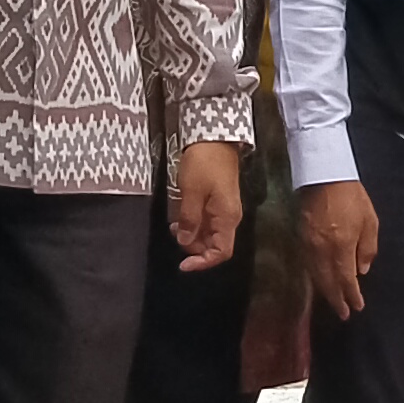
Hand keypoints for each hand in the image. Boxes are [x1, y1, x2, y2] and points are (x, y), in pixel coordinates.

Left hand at [170, 139, 244, 269]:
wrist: (214, 138)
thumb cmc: (204, 164)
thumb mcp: (191, 192)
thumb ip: (189, 219)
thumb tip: (185, 242)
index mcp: (227, 218)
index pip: (221, 252)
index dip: (203, 262)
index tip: (183, 265)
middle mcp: (229, 218)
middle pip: (215, 245)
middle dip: (194, 247)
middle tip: (175, 235)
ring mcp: (224, 209)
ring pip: (209, 234)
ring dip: (192, 235)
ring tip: (174, 225)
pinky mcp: (218, 201)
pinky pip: (207, 222)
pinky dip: (194, 224)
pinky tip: (180, 217)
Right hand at [300, 178, 379, 317]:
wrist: (324, 175)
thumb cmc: (352, 197)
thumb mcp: (370, 222)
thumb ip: (367, 249)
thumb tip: (361, 271)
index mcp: (341, 247)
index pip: (345, 280)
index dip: (350, 296)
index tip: (356, 308)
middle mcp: (322, 250)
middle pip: (328, 282)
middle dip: (336, 299)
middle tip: (343, 314)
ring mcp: (308, 245)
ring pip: (315, 275)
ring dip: (325, 291)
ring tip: (333, 301)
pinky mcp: (300, 237)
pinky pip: (307, 264)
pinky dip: (315, 277)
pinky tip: (320, 281)